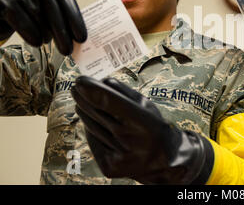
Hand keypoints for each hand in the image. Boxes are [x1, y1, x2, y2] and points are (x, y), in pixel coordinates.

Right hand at [0, 0, 86, 54]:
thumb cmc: (28, 3)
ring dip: (45, 34)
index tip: (82, 38)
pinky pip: (22, 21)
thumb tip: (77, 37)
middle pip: (53, 11)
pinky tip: (35, 41)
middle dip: (62, 33)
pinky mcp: (3, 0)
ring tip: (45, 40)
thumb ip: (60, 14)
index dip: (75, 21)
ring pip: (38, 17)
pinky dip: (31, 34)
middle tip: (67, 50)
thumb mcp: (46, 2)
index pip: (66, 2)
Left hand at [71, 76, 213, 184]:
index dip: (93, 90)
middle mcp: (130, 140)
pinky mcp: (109, 167)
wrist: (164, 160)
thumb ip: (125, 92)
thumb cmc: (153, 127)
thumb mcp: (146, 106)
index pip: (110, 102)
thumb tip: (101, 82)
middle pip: (96, 113)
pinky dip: (90, 129)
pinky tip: (90, 120)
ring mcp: (118, 156)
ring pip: (91, 126)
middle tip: (76, 87)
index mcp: (143, 122)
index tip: (80, 80)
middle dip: (83, 98)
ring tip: (80, 100)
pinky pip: (92, 141)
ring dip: (84, 111)